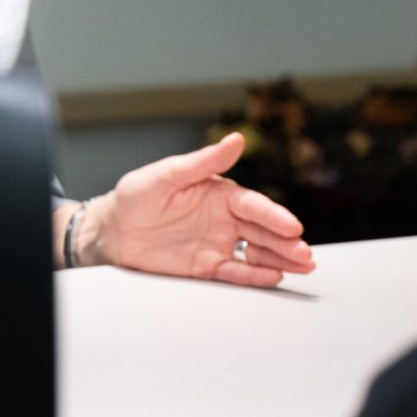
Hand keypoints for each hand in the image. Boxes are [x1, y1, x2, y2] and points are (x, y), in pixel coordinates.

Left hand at [86, 131, 313, 287]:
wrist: (112, 230)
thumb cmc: (136, 196)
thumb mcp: (166, 175)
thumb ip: (203, 161)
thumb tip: (236, 139)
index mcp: (219, 194)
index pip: (253, 205)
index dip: (273, 216)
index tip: (292, 226)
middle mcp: (225, 219)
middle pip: (263, 231)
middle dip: (287, 242)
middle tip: (304, 254)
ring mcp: (218, 243)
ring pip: (257, 253)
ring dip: (281, 260)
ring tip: (302, 267)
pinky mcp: (207, 266)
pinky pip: (235, 272)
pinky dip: (255, 276)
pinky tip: (274, 277)